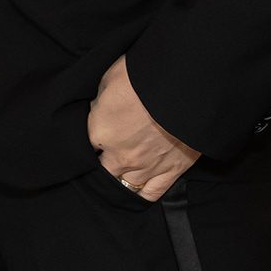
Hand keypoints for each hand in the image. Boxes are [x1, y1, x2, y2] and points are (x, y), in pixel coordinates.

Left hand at [86, 57, 199, 201]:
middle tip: (107, 152)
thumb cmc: (145, 76)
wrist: (188, 86)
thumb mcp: (110, 78)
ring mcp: (145, 167)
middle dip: (102, 163)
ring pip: (124, 185)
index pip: (82, 144)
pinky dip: (142, 193)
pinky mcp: (170, 171)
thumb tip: (97, 109)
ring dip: (120, 178)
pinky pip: (151, 194)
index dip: (87, 139)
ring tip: (123, 169)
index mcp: (100, 130)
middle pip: (101, 171)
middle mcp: (119, 155)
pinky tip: (138, 187)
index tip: (93, 133)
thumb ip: (100, 101)